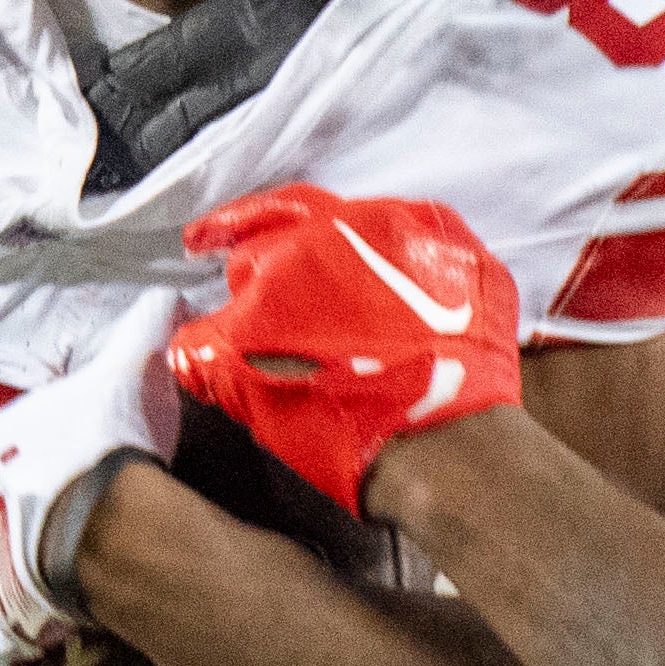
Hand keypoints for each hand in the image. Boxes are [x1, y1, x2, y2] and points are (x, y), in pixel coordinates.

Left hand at [0, 336, 182, 665]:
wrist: (94, 524)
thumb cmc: (99, 444)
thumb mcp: (123, 375)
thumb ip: (140, 332)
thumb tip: (168, 296)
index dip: (27, 465)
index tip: (60, 476)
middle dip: (8, 524)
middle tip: (56, 533)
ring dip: (4, 580)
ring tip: (49, 584)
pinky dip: (8, 641)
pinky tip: (42, 633)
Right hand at [161, 184, 520, 522]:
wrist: (439, 446)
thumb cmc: (333, 418)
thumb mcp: (241, 384)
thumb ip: (205, 347)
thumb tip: (190, 340)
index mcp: (297, 247)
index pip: (249, 227)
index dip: (221, 237)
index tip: (203, 245)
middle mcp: (361, 223)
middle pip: (310, 220)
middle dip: (283, 246)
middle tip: (268, 273)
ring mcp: (425, 240)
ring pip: (371, 230)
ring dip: (347, 257)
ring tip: (336, 296)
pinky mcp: (474, 265)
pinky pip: (429, 254)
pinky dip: (406, 274)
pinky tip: (397, 306)